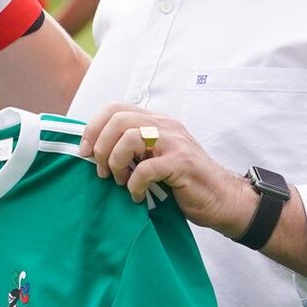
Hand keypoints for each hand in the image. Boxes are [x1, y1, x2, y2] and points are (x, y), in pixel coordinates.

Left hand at [79, 104, 254, 235]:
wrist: (221, 198)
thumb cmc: (184, 182)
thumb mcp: (154, 157)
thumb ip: (133, 148)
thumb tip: (94, 150)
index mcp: (156, 122)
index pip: (116, 108)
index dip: (93, 127)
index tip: (85, 152)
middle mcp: (165, 126)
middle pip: (119, 120)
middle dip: (101, 146)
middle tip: (102, 171)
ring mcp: (174, 143)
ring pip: (130, 138)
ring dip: (116, 163)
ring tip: (120, 181)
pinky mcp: (182, 164)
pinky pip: (146, 168)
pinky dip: (134, 184)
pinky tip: (136, 195)